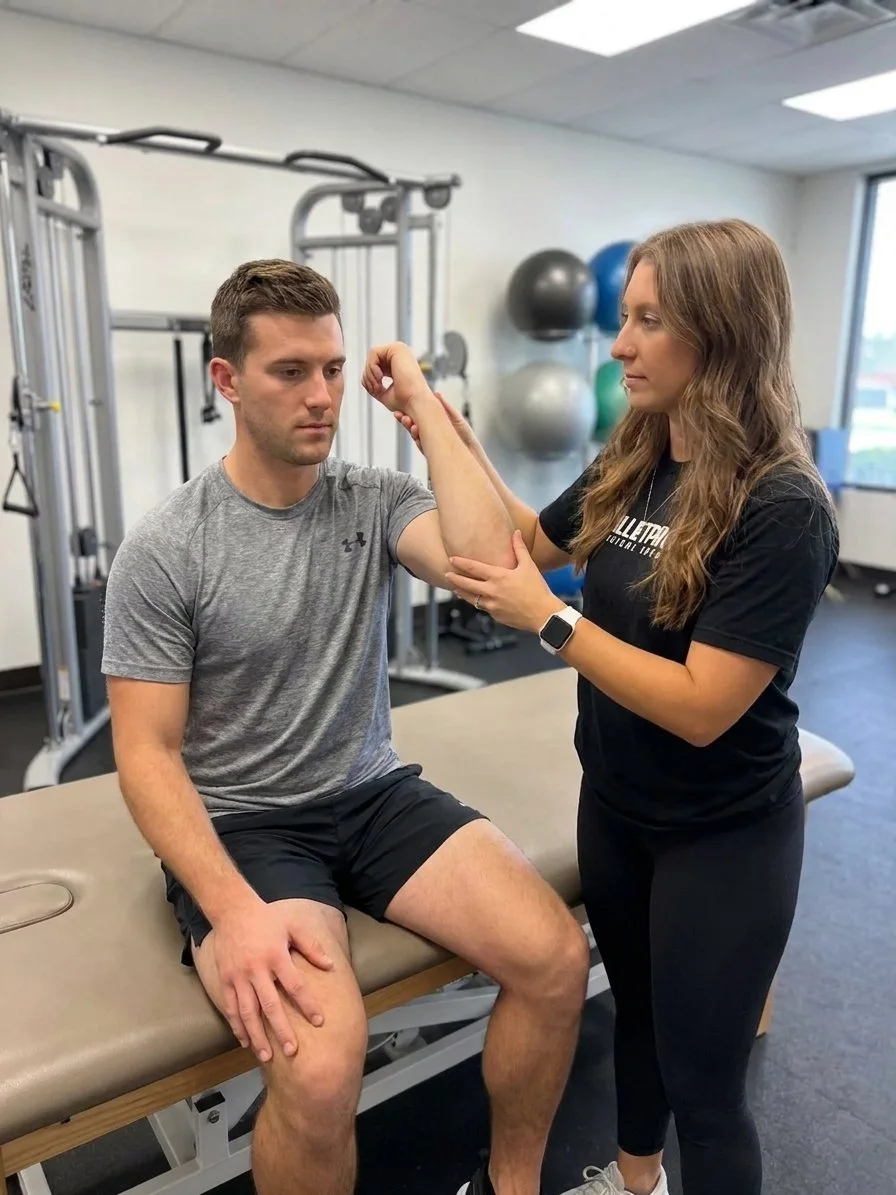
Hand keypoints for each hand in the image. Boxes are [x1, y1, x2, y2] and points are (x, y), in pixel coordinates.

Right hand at [211, 896, 334, 1061]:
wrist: (232, 910)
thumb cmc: (267, 919)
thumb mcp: (293, 926)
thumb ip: (312, 947)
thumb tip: (331, 966)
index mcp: (276, 956)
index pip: (295, 985)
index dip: (307, 1004)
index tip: (319, 1021)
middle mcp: (256, 969)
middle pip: (270, 1005)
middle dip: (281, 1030)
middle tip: (292, 1051)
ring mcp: (238, 976)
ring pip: (248, 1012)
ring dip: (257, 1036)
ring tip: (266, 1056)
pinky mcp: (225, 980)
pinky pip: (231, 1007)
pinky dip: (237, 1026)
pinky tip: (245, 1041)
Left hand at [362, 342, 430, 413]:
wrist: (414, 403)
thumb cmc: (404, 402)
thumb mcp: (384, 393)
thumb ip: (374, 384)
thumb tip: (364, 379)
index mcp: (399, 364)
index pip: (376, 366)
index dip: (370, 379)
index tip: (377, 391)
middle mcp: (401, 355)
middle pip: (372, 360)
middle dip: (368, 376)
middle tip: (376, 389)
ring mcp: (400, 349)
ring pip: (372, 356)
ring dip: (370, 374)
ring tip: (378, 385)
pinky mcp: (397, 348)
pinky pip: (373, 353)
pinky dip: (372, 367)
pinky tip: (381, 378)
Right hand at [394, 391, 474, 451]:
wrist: (474, 458)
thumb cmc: (467, 441)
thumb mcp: (458, 420)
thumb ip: (447, 408)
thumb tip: (437, 394)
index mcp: (436, 425)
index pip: (419, 417)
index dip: (409, 413)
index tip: (402, 409)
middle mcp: (431, 435)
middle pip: (414, 427)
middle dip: (406, 422)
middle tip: (401, 416)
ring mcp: (432, 445)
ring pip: (417, 437)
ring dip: (412, 431)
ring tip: (410, 425)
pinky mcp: (434, 454)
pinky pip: (424, 447)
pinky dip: (420, 442)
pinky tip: (418, 436)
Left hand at [445, 530, 565, 633]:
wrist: (543, 615)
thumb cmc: (537, 589)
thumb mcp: (529, 566)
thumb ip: (519, 548)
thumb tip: (516, 532)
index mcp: (498, 577)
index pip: (473, 568)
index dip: (461, 563)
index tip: (451, 559)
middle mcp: (491, 591)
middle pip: (466, 584)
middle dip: (455, 579)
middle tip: (446, 574)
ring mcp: (492, 605)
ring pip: (471, 599)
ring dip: (462, 592)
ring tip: (455, 589)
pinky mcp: (495, 616)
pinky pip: (483, 608)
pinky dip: (477, 603)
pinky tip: (475, 600)